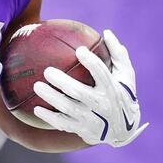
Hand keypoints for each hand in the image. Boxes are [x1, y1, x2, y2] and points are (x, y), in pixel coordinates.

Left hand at [32, 30, 147, 147]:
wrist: (124, 130)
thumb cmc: (122, 95)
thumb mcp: (126, 76)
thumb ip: (117, 54)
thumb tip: (107, 32)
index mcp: (113, 89)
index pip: (102, 74)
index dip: (91, 62)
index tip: (79, 50)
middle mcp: (102, 105)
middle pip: (80, 93)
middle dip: (62, 82)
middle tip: (47, 71)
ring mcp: (92, 119)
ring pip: (69, 109)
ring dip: (52, 98)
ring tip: (37, 86)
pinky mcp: (83, 130)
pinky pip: (64, 124)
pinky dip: (50, 117)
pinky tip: (36, 109)